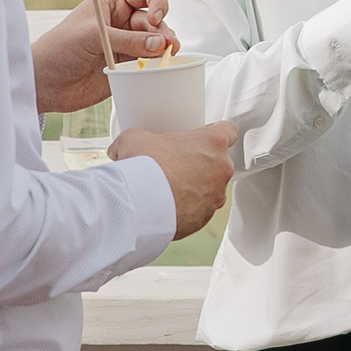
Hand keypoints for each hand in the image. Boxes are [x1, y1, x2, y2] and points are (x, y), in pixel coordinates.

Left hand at [34, 0, 177, 113]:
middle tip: (167, 46)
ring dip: (164, 48)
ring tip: (165, 57)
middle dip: (163, 31)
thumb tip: (161, 44)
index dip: (158, 3)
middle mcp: (123, 20)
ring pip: (157, 41)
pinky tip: (158, 69)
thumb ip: (128, 40)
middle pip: (156, 20)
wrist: (46, 83)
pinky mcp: (128, 65)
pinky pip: (151, 62)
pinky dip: (158, 65)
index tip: (155, 19)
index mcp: (113, 2)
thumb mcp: (93, 36)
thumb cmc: (60, 49)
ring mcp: (127, 43)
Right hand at [114, 120, 237, 238]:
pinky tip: (166, 205)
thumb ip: (139, 138)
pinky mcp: (204, 219)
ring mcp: (215, 196)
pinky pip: (199, 211)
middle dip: (200, 164)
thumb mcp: (134, 139)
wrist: (138, 204)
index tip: (205, 136)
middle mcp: (221, 169)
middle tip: (176, 164)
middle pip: (218, 163)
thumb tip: (121, 149)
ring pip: (210, 189)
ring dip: (195, 188)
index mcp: (212, 143)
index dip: (216, 132)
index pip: (228, 131)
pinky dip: (187, 209)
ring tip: (169, 188)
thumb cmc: (143, 167)